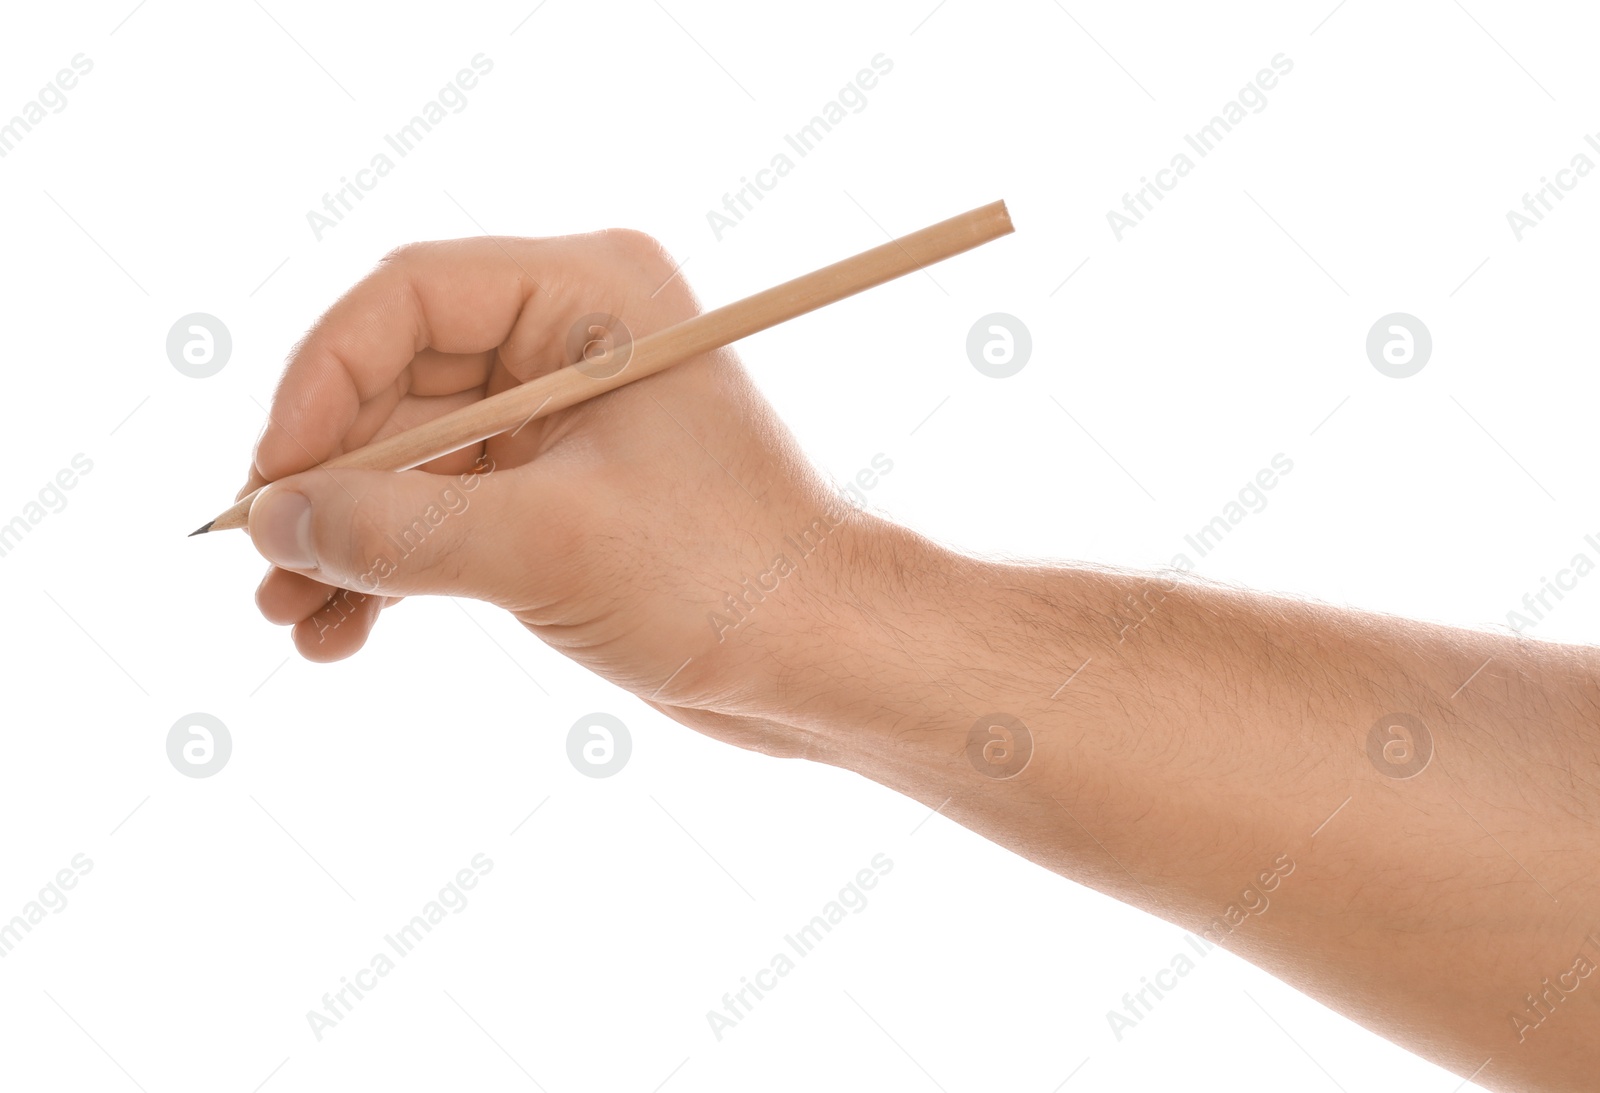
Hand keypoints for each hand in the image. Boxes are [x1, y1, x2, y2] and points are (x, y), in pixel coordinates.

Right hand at [243, 231, 873, 755]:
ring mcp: (559, 418)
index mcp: (590, 295)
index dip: (319, 384)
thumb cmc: (724, 578)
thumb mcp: (544, 547)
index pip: (407, 299)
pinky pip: (443, 509)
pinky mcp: (556, 491)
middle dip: (326, 480)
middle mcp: (569, 339)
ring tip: (292, 620)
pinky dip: (392, 566)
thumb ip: (395, 528)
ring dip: (346, 536)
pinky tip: (343, 635)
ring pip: (409, 456)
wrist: (821, 658)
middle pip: (393, 381)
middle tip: (266, 566)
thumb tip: (272, 522)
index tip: (271, 484)